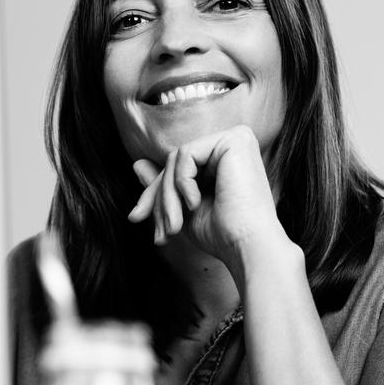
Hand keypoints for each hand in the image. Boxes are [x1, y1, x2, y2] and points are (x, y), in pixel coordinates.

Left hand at [127, 125, 281, 263]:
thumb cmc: (222, 234)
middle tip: (159, 231)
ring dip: (168, 196)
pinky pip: (185, 154)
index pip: (177, 166)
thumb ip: (165, 185)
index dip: (153, 193)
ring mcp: (235, 138)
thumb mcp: (183, 208)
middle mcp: (233, 142)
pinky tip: (196, 204)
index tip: (136, 218)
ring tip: (175, 225)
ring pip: (176, 158)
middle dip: (158, 197)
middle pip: (174, 161)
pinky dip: (182, 183)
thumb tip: (136, 164)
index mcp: (225, 158)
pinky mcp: (234, 139)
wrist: (247, 247)